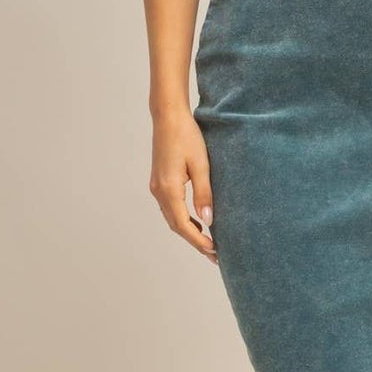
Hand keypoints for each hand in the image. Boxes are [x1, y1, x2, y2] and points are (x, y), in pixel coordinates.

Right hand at [149, 106, 219, 263]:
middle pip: (176, 226)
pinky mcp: (159, 182)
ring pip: (172, 218)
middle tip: (215, 254)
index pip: (184, 225)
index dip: (199, 240)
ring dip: (189, 231)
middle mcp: (158, 191)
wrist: (168, 117)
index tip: (214, 251)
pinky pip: (170, 208)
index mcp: (169, 189)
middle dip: (195, 241)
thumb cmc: (187, 136)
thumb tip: (208, 221)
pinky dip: (183, 219)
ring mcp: (156, 187)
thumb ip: (204, 193)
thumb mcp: (201, 165)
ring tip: (208, 242)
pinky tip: (197, 221)